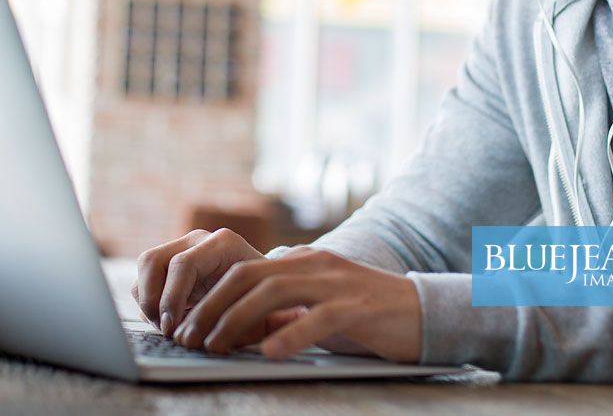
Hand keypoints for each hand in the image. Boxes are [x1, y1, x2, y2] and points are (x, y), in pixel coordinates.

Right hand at [131, 228, 267, 336]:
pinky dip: (149, 304)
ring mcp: (182, 248)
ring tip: (166, 328)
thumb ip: (234, 320)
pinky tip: (167, 322)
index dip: (171, 298)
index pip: (183, 264)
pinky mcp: (170, 263)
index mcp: (223, 244)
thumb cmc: (262, 300)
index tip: (171, 327)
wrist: (266, 287)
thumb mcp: (258, 307)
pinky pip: (144, 280)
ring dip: (147, 302)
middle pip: (152, 260)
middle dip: (152, 300)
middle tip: (164, 329)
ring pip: (145, 268)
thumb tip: (197, 339)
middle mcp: (198, 240)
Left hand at [172, 247, 421, 362]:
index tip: (187, 324)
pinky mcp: (357, 307)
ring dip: (236, 320)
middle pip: (248, 275)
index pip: (241, 269)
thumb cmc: (367, 314)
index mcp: (301, 260)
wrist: (424, 310)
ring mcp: (336, 282)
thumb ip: (285, 307)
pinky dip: (289, 335)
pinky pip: (317, 318)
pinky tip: (269, 353)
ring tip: (216, 345)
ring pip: (273, 291)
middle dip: (211, 306)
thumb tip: (240, 328)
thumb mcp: (319, 303)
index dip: (209, 296)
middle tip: (189, 337)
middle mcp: (314, 264)